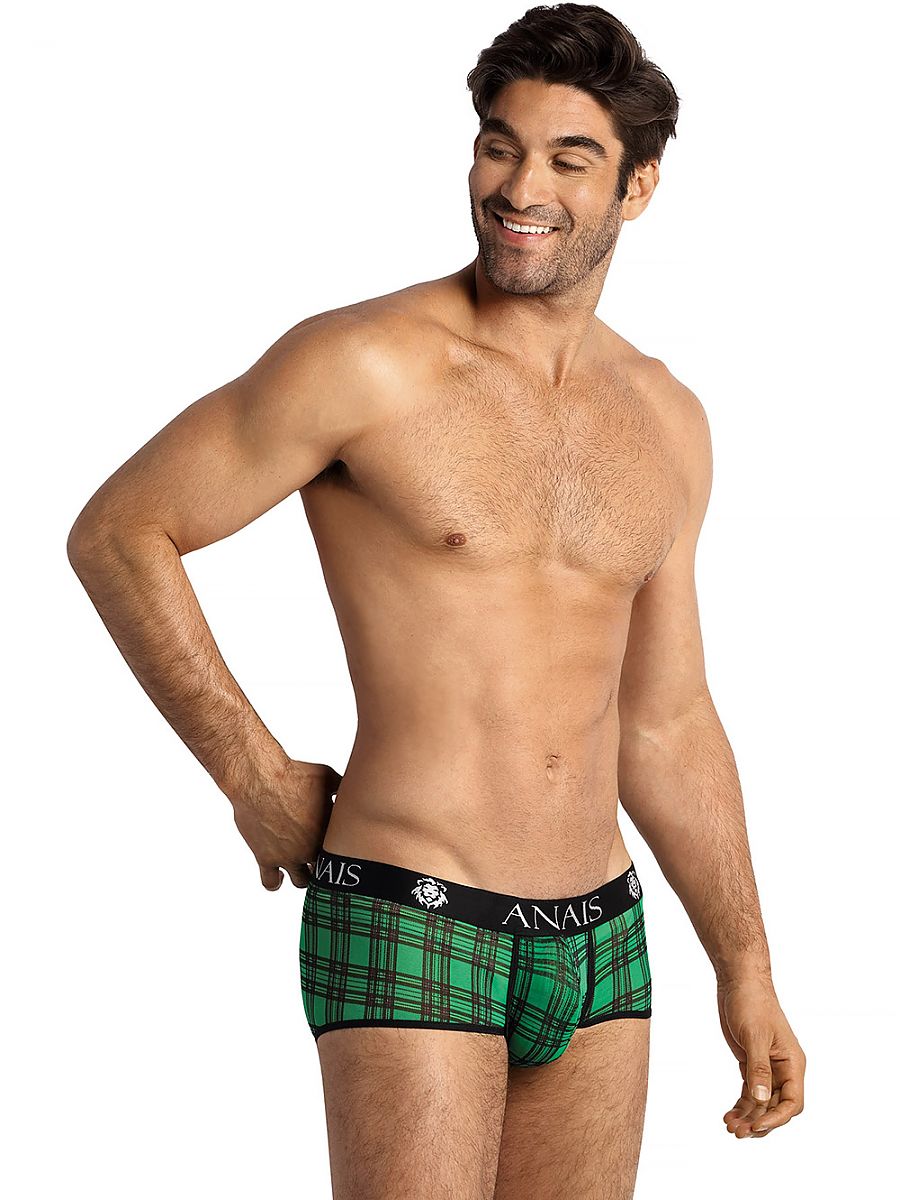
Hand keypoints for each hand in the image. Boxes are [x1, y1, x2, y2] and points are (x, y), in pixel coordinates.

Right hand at [230, 758, 341, 890]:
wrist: (261, 779)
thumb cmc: (293, 774)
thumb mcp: (327, 778)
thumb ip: (341, 787)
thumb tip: (352, 785)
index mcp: (327, 832)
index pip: (343, 853)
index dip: (341, 851)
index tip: (337, 846)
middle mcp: (309, 849)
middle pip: (325, 871)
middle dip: (325, 866)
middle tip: (321, 858)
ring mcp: (287, 856)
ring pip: (301, 882)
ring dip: (303, 876)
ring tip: (303, 868)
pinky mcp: (266, 858)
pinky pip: (271, 883)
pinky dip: (275, 883)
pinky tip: (278, 875)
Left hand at [715, 975, 805, 1137]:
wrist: (739, 982)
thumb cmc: (752, 1003)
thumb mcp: (754, 1036)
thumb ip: (758, 1069)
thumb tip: (759, 1099)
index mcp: (792, 1063)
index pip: (792, 1102)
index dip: (776, 1118)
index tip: (757, 1126)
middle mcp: (783, 1069)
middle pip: (776, 1107)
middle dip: (759, 1121)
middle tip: (737, 1132)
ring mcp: (767, 1068)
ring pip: (761, 1102)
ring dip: (748, 1116)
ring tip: (730, 1127)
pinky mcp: (751, 1063)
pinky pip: (750, 1092)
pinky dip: (741, 1105)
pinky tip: (729, 1115)